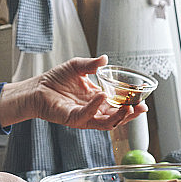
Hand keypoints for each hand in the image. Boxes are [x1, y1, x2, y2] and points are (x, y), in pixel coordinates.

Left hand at [0, 55, 147, 129]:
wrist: (37, 87)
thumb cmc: (55, 79)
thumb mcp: (77, 66)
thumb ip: (92, 64)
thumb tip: (106, 58)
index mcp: (97, 100)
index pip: (118, 105)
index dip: (131, 104)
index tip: (143, 100)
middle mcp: (93, 110)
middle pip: (117, 117)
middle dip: (131, 114)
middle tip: (141, 108)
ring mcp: (84, 116)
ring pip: (106, 122)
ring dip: (119, 116)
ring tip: (129, 107)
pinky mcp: (73, 119)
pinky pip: (87, 116)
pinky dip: (95, 106)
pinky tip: (102, 96)